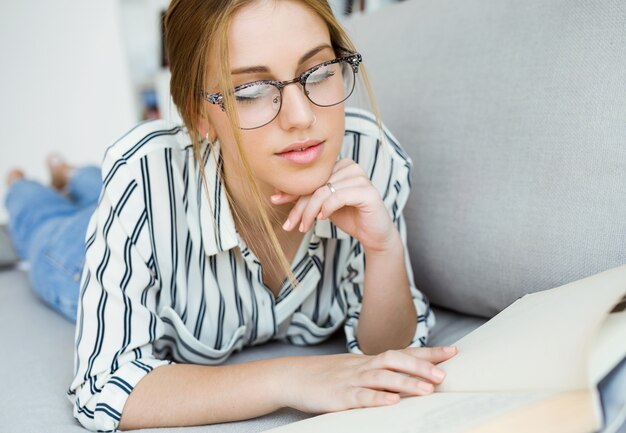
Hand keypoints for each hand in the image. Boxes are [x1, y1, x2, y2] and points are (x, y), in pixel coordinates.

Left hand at [272, 158, 395, 252]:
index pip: (311, 177)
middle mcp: (351, 167)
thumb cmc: (349, 217)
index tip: (275, 200)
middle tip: (289, 224)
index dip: (293, 190)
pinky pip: (338, 197)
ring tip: (304, 226)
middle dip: (299, 206)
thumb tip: (277, 193)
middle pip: (315, 184)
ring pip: (323, 191)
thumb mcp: (323, 206)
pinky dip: (326, 209)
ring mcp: (360, 177)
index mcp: (340, 165)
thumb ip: (306, 196)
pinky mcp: (368, 191)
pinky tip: (322, 218)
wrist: (374, 234)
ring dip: (310, 211)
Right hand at [281, 346, 457, 412]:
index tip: (453, 352)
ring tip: (427, 389)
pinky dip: (377, 399)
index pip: (403, 353)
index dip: (428, 353)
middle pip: (396, 360)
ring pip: (382, 378)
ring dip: (406, 383)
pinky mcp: (340, 397)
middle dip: (422, 366)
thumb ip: (378, 371)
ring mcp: (351, 380)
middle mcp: (363, 366)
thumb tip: (406, 374)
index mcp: (369, 361)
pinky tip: (392, 402)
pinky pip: (361, 397)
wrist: (292, 377)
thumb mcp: (354, 369)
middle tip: (445, 374)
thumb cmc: (326, 375)